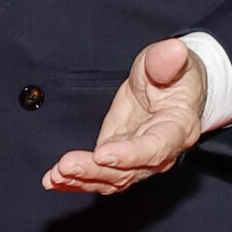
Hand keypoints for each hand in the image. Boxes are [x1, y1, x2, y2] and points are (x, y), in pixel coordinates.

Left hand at [42, 37, 208, 195]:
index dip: (129, 155)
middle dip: (95, 170)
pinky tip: (53, 181)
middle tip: (66, 166)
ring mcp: (138, 160)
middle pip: (128, 171)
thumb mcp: (167, 60)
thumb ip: (166, 61)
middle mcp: (161, 152)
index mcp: (178, 128)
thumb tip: (173, 50)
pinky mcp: (118, 160)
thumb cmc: (174, 74)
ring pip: (111, 179)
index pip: (155, 148)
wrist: (171, 88)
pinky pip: (99, 176)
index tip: (102, 153)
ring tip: (56, 175)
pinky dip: (76, 181)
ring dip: (82, 179)